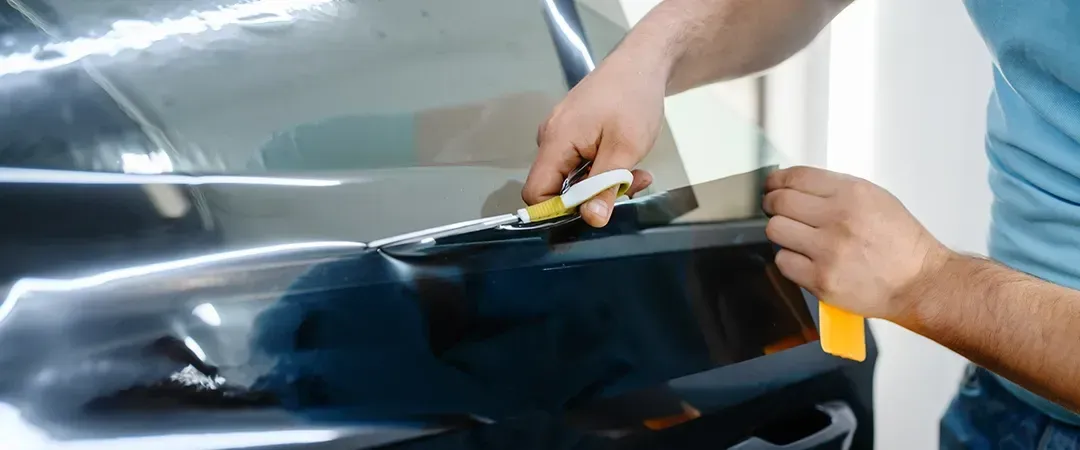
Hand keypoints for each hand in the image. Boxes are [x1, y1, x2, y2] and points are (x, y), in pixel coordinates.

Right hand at [522, 56, 659, 226]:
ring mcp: (561, 133)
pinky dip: (604, 168)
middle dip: (593, 196)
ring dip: (604, 182)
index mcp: (555, 140)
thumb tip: (591, 220)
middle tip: (631, 186)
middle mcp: (550, 138)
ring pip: (573, 177)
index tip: (593, 213)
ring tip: (637, 171)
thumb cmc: (634, 98)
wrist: (643, 62)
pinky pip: (580, 162)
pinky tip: (628, 160)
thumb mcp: (625, 148)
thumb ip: (605, 186)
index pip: (536, 193)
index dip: (559, 211)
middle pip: (556, 187)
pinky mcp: (574, 131)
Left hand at [762, 166, 952, 320]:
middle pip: (779, 203)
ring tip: (796, 237)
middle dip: (773, 205)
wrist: (919, 281)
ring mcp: (829, 251)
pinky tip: (805, 259)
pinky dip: (789, 260)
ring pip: (775, 230)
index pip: (796, 177)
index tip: (771, 186)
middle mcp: (839, 219)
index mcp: (852, 194)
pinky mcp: (822, 279)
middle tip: (776, 210)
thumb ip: (835, 190)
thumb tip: (795, 185)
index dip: (776, 181)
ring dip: (781, 232)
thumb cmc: (899, 242)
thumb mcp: (875, 199)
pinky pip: (783, 262)